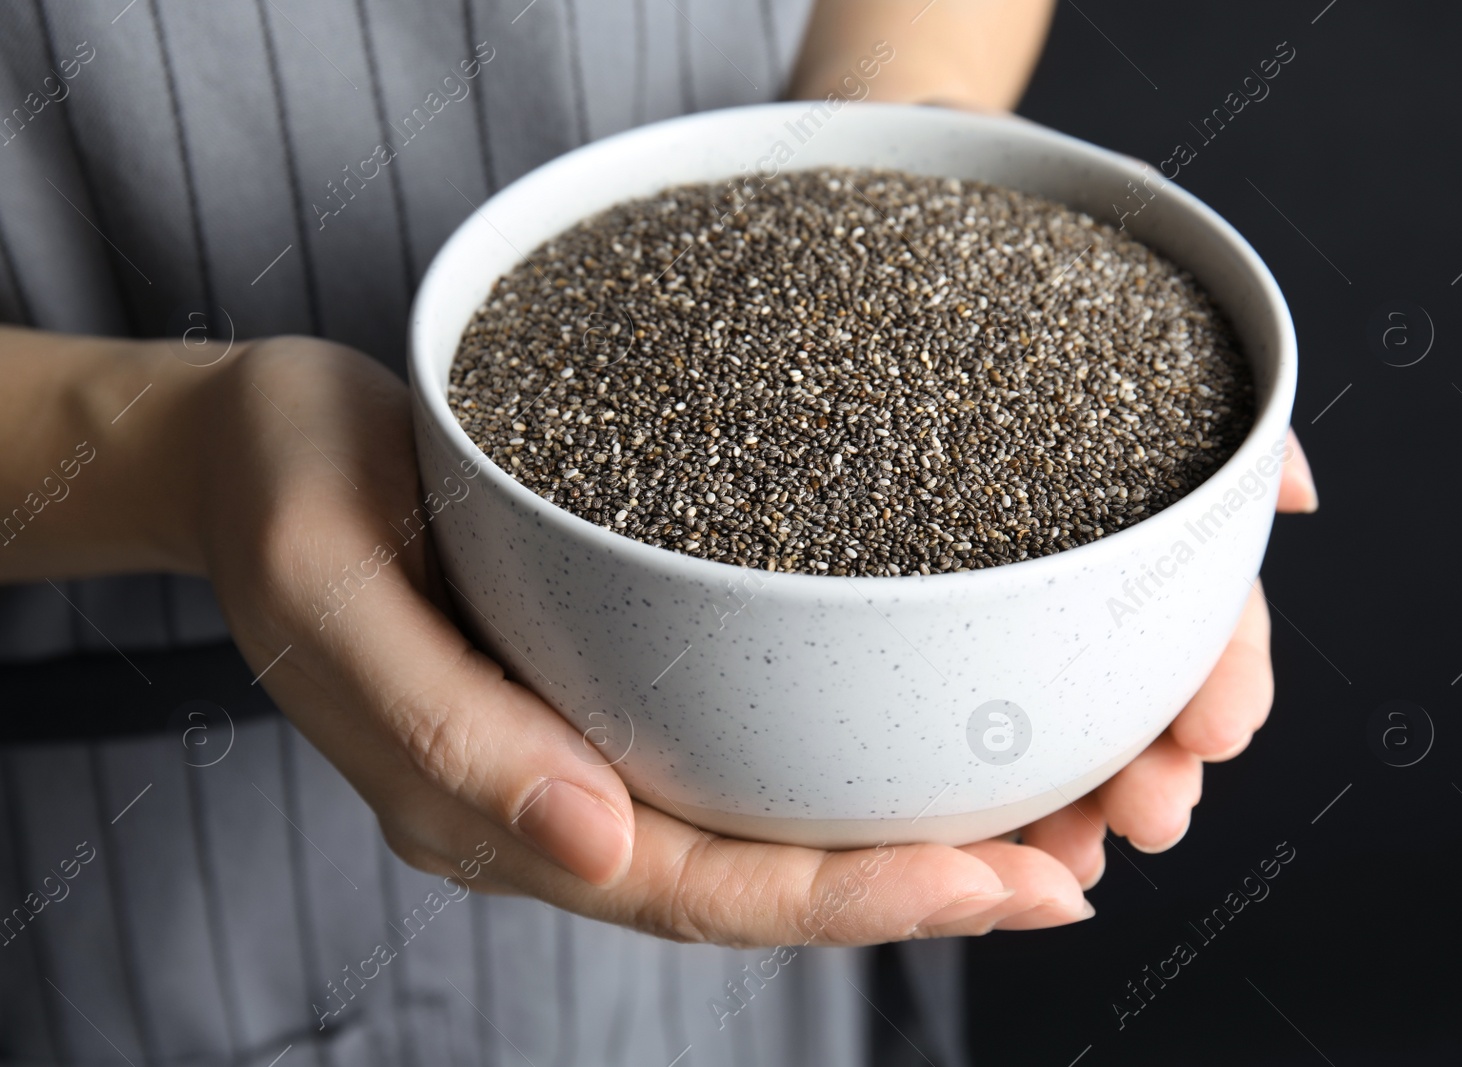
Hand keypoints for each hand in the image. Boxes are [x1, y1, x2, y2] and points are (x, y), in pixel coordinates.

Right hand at [188, 339, 1312, 946]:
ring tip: (1054, 826)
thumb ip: (444, 731)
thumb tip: (593, 846)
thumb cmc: (284, 496)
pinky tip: (931, 745)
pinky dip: (844, 768)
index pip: (695, 886)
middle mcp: (557, 799)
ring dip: (905, 840)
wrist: (243, 443)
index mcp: (491, 803)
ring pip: (765, 831)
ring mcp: (585, 750)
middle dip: (920, 889)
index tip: (997, 883)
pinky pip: (741, 756)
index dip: (849, 900)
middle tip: (1077, 870)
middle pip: (759, 885)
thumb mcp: (331, 595)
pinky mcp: (607, 686)